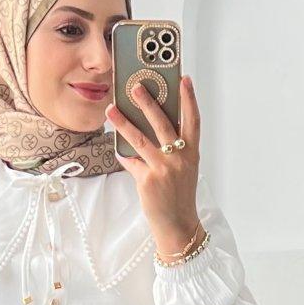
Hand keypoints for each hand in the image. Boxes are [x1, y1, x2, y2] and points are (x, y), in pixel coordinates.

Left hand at [105, 75, 201, 255]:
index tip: (184, 79)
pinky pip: (130, 162)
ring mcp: (163, 169)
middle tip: (135, 87)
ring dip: (123, 123)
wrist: (177, 225)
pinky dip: (123, 156)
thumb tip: (148, 128)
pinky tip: (118, 151)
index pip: (193, 120)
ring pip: (140, 139)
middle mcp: (180, 158)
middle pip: (162, 123)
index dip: (189, 99)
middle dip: (148, 102)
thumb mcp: (184, 169)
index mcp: (192, 153)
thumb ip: (173, 150)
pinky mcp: (147, 180)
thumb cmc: (179, 196)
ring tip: (111, 110)